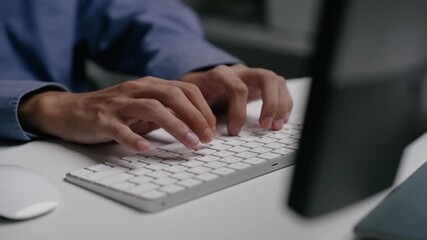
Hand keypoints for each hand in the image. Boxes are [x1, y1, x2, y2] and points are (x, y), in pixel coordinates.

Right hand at [18, 77, 215, 151]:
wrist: (71, 110)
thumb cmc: (113, 110)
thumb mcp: (143, 108)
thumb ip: (166, 112)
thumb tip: (196, 126)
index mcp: (150, 85)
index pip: (184, 90)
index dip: (202, 108)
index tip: (212, 129)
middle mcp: (136, 90)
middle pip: (172, 96)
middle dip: (194, 116)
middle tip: (206, 138)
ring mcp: (118, 103)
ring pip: (151, 109)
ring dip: (174, 125)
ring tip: (189, 143)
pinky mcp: (101, 118)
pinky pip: (119, 127)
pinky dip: (133, 138)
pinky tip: (144, 148)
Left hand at [180, 64, 292, 134]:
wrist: (202, 82)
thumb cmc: (198, 94)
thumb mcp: (191, 102)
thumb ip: (193, 114)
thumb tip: (194, 131)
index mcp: (220, 75)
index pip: (236, 87)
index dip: (238, 111)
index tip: (233, 131)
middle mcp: (240, 71)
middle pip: (265, 77)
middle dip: (269, 103)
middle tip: (265, 126)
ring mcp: (254, 75)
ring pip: (276, 81)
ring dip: (280, 105)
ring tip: (275, 126)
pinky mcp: (263, 83)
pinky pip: (280, 88)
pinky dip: (284, 104)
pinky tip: (280, 120)